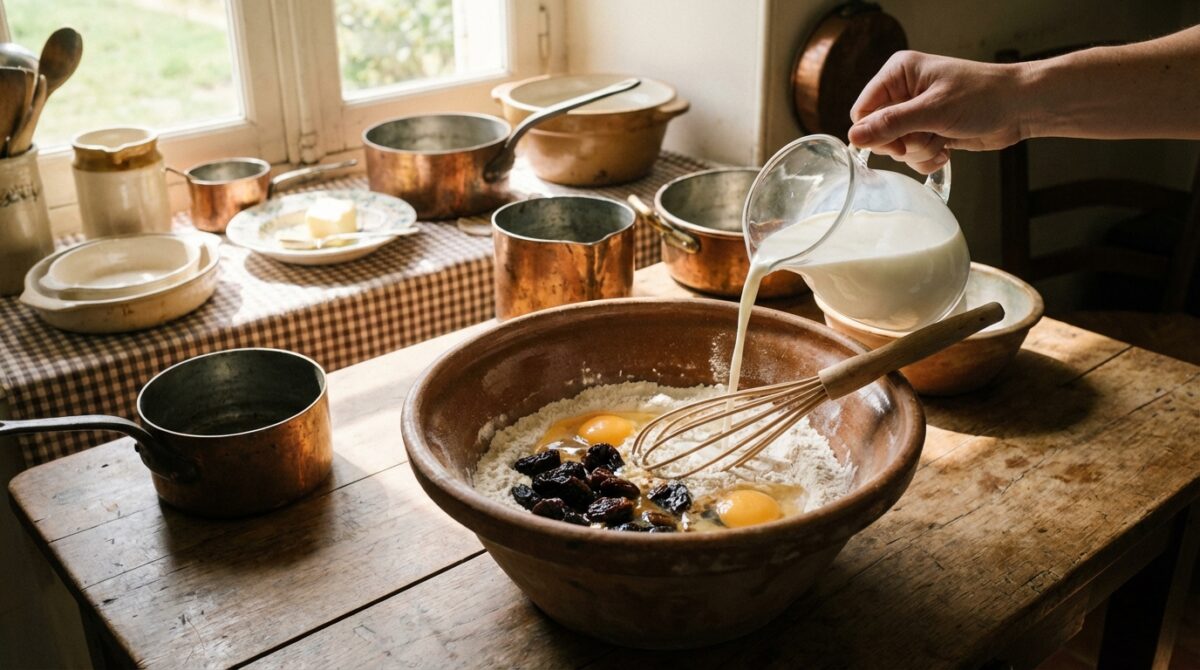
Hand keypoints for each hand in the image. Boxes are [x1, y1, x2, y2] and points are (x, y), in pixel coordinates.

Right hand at [848, 51, 1029, 172]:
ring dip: (920, 151)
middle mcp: (904, 92)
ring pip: (897, 147)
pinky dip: (928, 158)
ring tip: (943, 139)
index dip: (876, 133)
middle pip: (879, 133)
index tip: (899, 142)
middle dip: (904, 143)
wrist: (1020, 108)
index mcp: (898, 74)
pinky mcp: (929, 130)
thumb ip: (891, 125)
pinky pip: (913, 155)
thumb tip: (854, 138)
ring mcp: (917, 113)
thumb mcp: (933, 110)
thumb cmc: (983, 96)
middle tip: (928, 136)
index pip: (863, 111)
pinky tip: (947, 149)